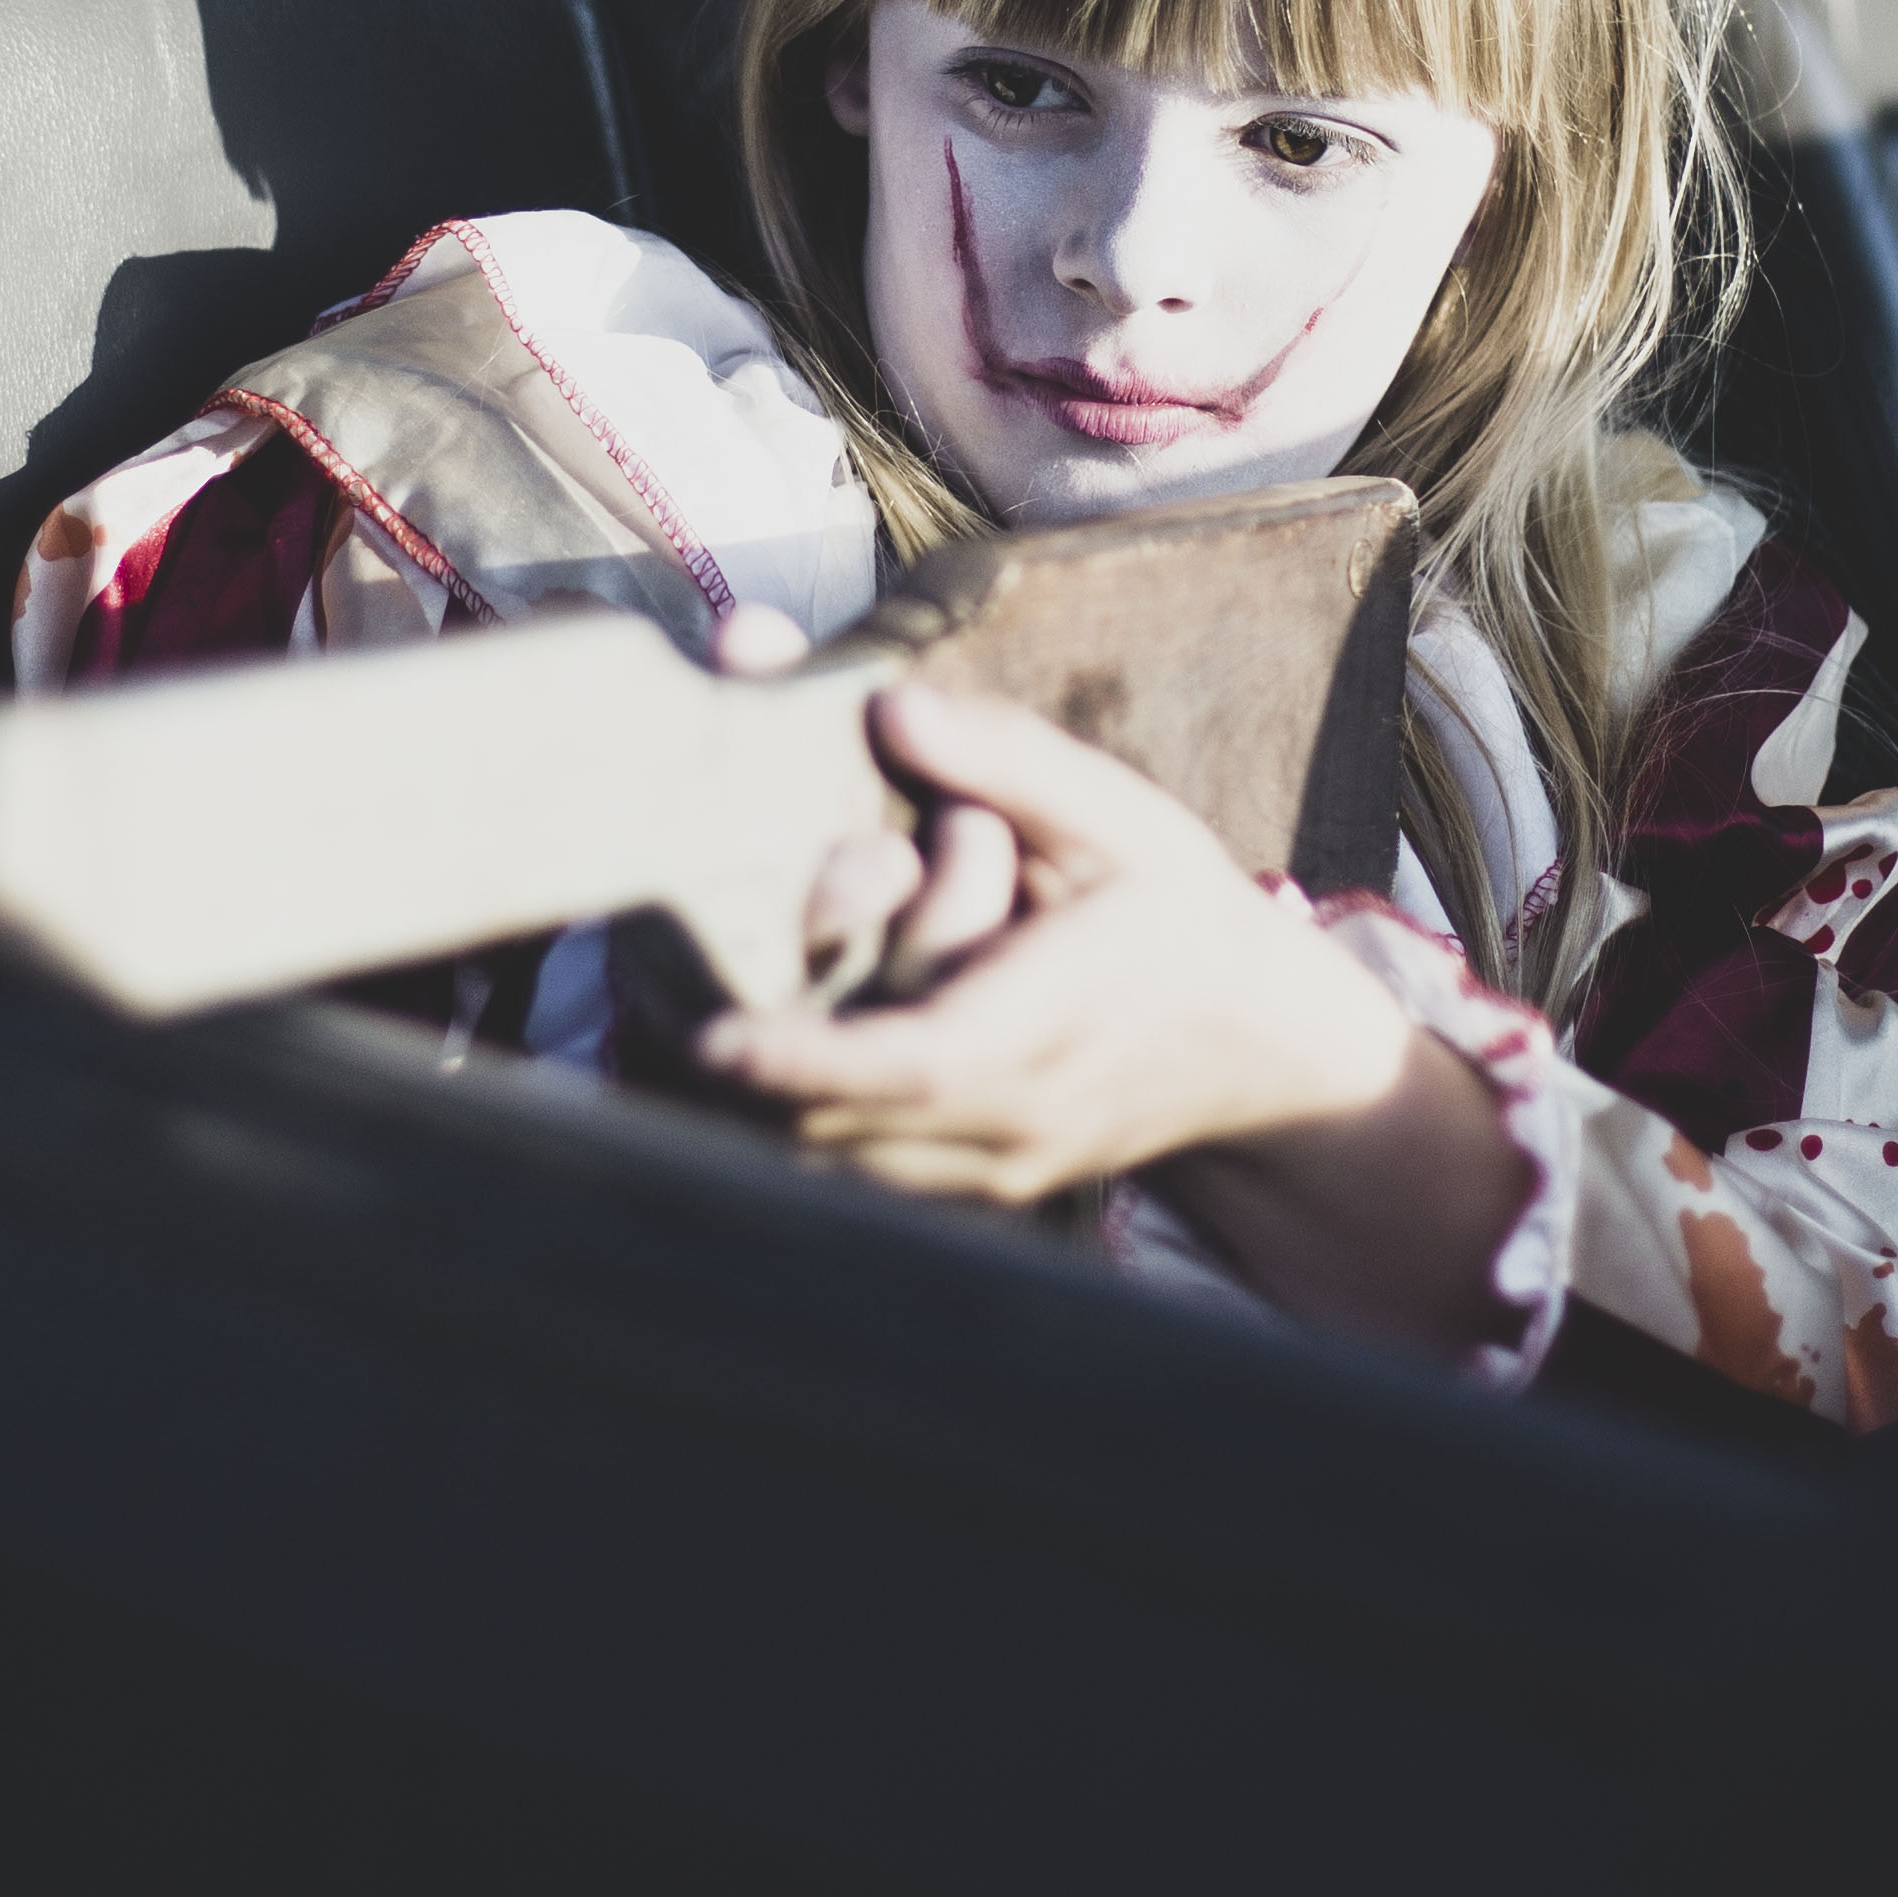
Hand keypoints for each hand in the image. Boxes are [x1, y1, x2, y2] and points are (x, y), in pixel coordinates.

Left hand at [698, 683, 1420, 1203]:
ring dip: (744, 1108)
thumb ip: (1007, 759)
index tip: (711, 1038)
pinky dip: (782, 1127)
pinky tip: (733, 1061)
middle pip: (842, 1131)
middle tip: (640, 996)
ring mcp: (988, 1170)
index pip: (920, 1064)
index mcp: (1055, 1021)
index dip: (810, 1060)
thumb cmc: (1177, 914)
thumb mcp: (1118, 815)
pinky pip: (851, 1178)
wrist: (1257, 1049)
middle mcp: (1015, 1119)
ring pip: (831, 1171)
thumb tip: (891, 707)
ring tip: (660, 1023)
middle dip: (732, 1076)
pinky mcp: (966, 1189)